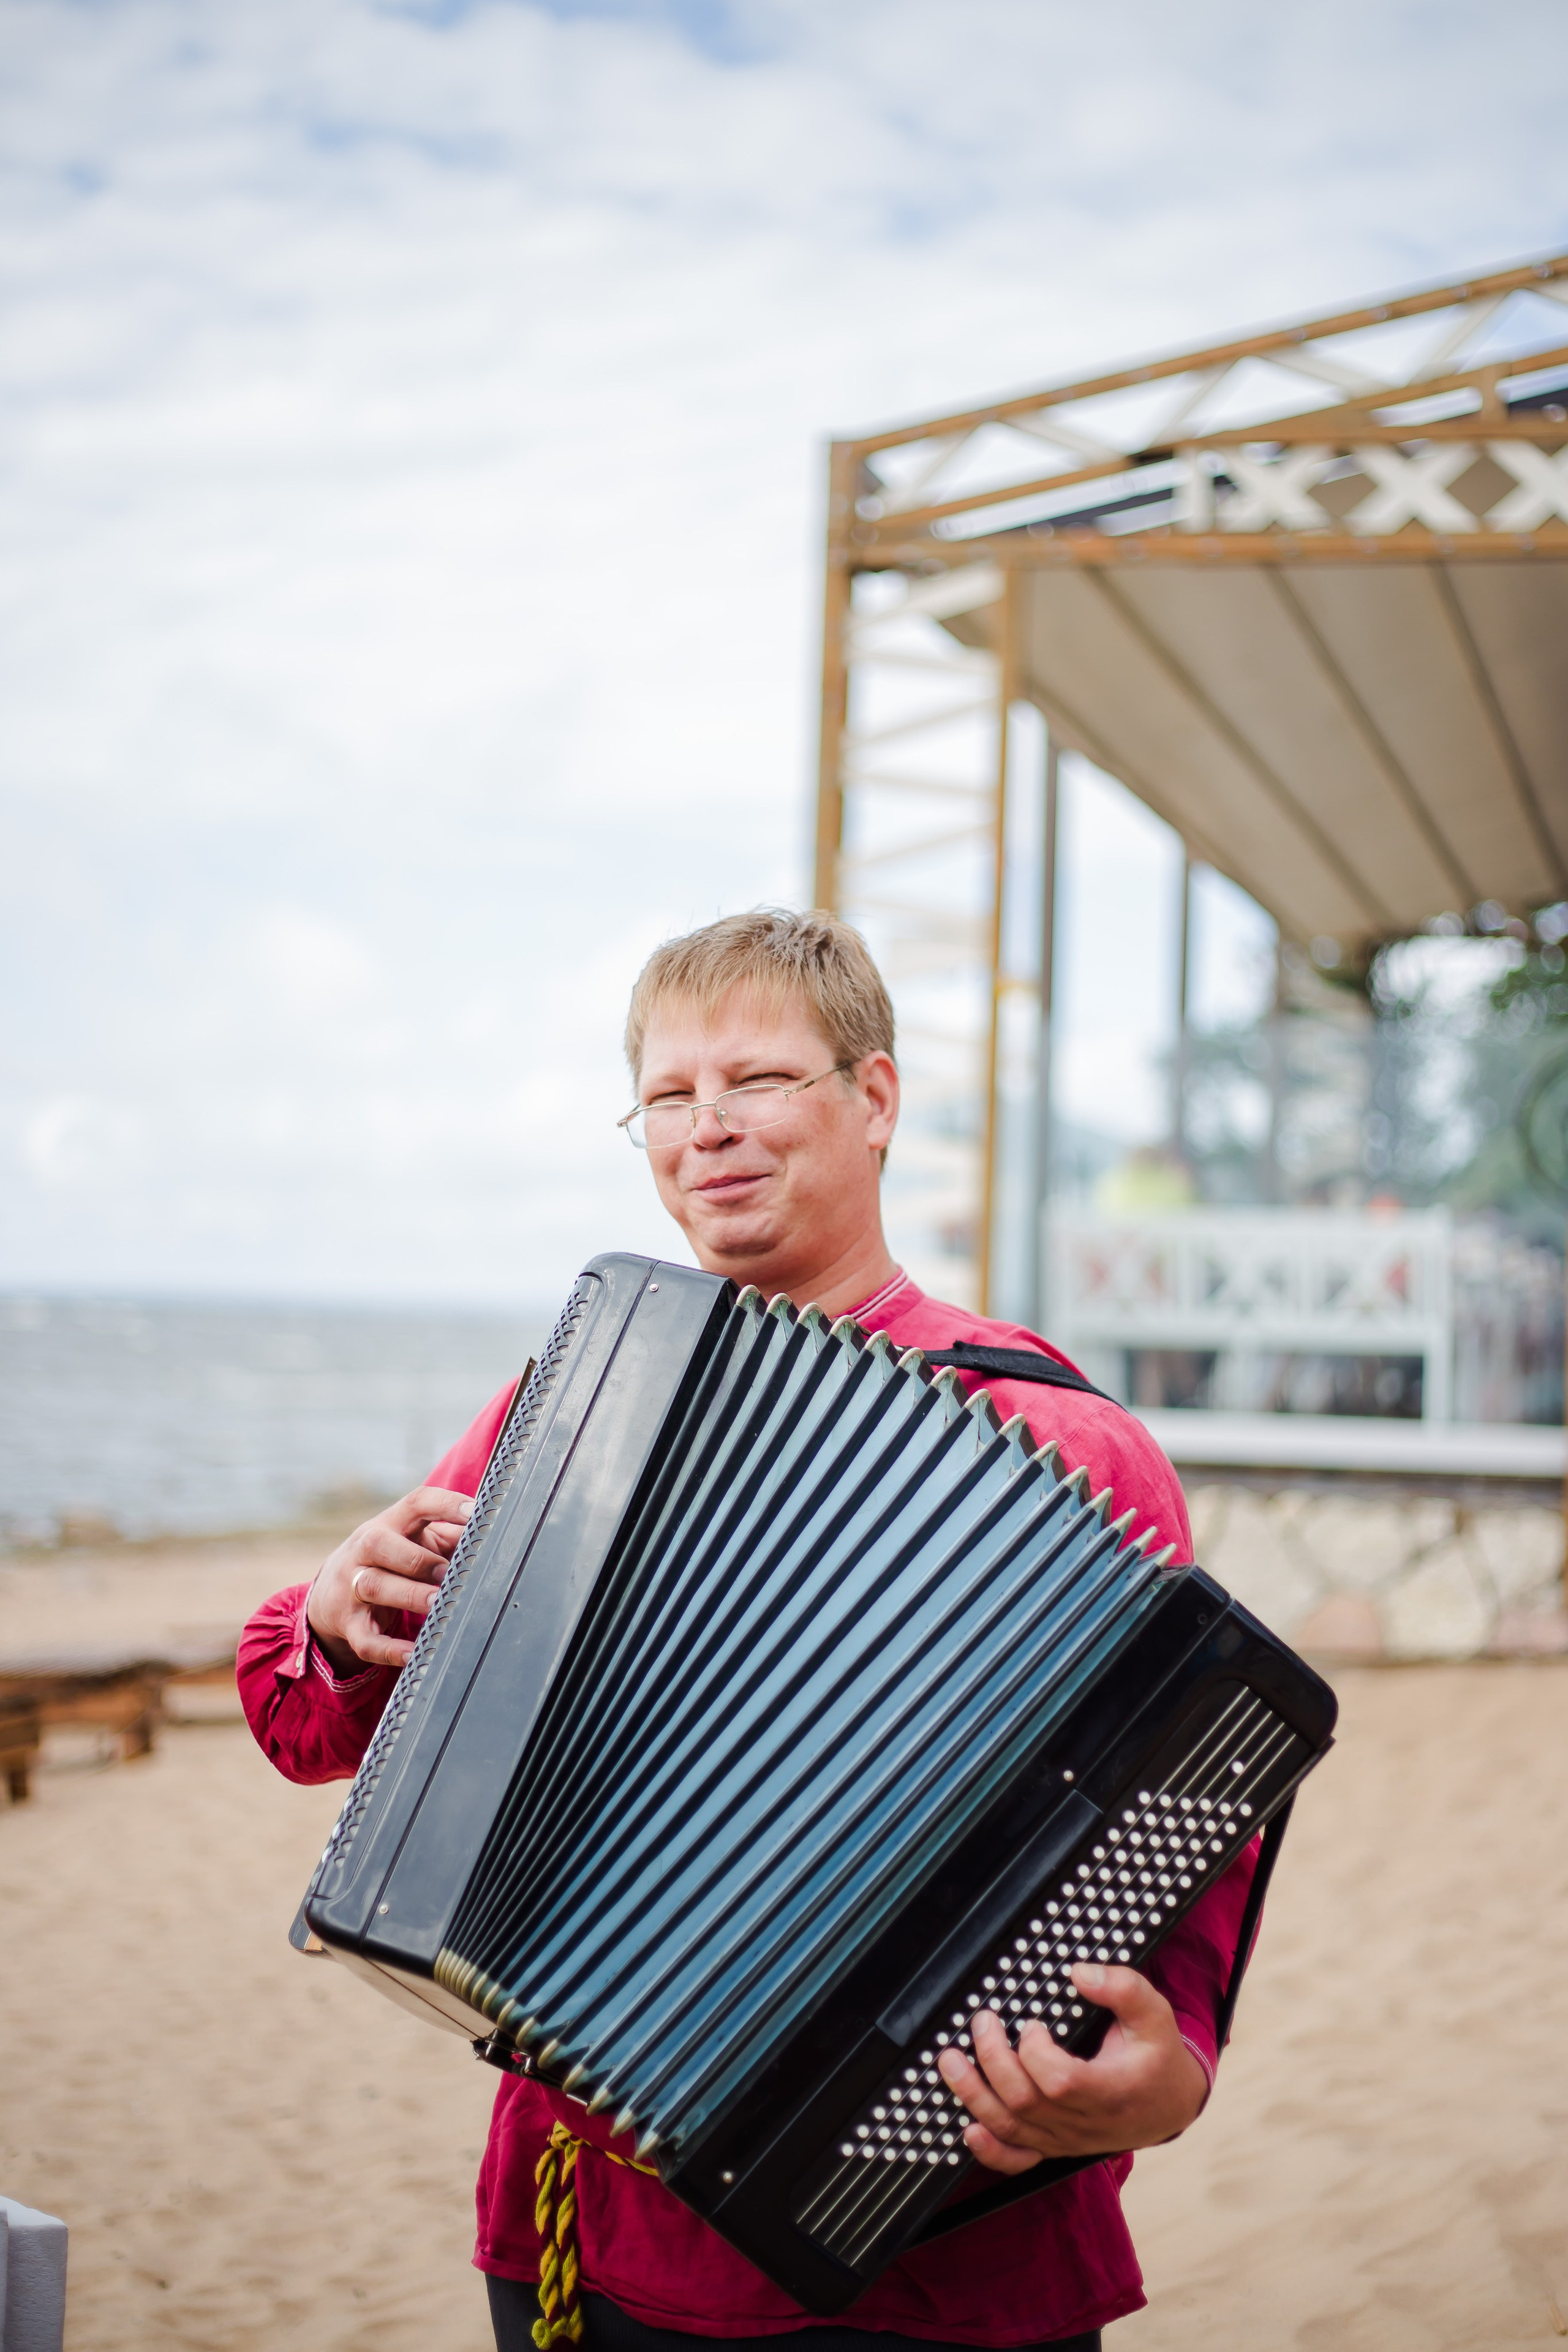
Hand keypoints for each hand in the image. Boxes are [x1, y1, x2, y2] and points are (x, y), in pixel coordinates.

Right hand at [306, 1487, 474, 1674]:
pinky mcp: (348, 1625)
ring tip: (438, 1606)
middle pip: (379, 1543)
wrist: (328, 1595)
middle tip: (449, 1573)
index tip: (477, 1512)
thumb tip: (493, 1538)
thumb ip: (449, 1538)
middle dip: (417, 1558)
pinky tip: (416, 1654)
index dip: (446, 1504)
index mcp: (388, 1524)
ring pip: (372, 1586)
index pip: (415, 1503)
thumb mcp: (410, 1542)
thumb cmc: (389, 1562)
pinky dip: (390, 1650)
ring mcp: (350, 1588)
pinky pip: (365, 1639)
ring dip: (408, 1595)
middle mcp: (363, 1551)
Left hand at [936, 1963, 1208, 2174]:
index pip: (1060, 2082)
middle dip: (993, 2059)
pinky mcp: (1056, 2147)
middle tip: (982, 2021)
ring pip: (1012, 2129)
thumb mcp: (1155, 2015)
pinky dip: (990, 2150)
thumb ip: (1124, 1988)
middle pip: (1025, 2103)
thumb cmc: (1156, 2055)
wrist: (1168, 2104)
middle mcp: (1086, 2124)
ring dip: (973, 2095)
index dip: (1035, 2052)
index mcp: (1111, 2091)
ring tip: (949, 2061)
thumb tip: (1079, 1973)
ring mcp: (1067, 2140)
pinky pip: (1018, 2160)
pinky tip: (968, 2129)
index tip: (1032, 2022)